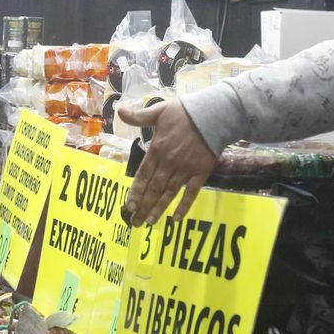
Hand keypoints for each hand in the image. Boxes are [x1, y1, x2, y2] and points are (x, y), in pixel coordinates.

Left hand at [119, 98, 219, 226]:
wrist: (213, 115)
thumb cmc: (184, 112)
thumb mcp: (158, 110)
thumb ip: (139, 116)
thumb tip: (119, 110)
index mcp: (156, 150)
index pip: (142, 176)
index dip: (135, 193)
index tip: (129, 207)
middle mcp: (168, 163)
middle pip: (153, 189)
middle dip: (143, 207)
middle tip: (134, 222)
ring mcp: (185, 170)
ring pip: (169, 194)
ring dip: (158, 209)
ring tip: (149, 222)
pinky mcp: (200, 173)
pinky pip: (191, 193)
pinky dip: (183, 206)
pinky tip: (176, 219)